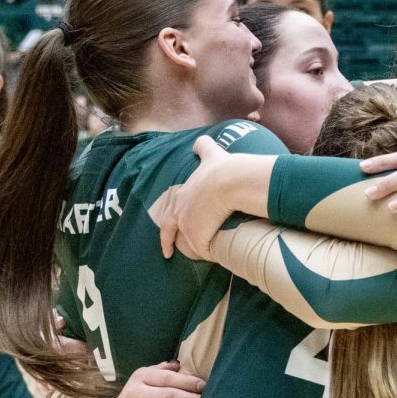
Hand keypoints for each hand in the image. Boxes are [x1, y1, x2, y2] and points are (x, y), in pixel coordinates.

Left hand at [157, 136, 237, 260]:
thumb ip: (204, 147)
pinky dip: (209, 253)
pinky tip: (215, 256)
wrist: (230, 181)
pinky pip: (203, 250)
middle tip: (167, 252)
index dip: (169, 219)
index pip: (170, 209)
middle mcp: (180, 211)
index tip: (168, 228)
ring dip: (196, 248)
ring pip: (189, 242)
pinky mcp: (197, 237)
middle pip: (169, 229)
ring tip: (203, 254)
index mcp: (183, 194)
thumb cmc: (222, 168)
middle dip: (167, 242)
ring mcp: (187, 225)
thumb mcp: (211, 154)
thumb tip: (199, 141)